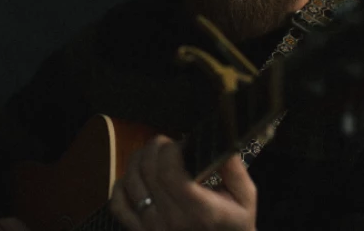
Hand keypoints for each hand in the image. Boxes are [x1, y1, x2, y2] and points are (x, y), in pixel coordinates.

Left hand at [109, 135, 256, 230]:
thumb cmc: (234, 226)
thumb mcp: (245, 198)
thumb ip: (234, 168)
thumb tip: (221, 141)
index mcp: (198, 211)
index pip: (169, 172)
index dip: (170, 150)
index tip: (183, 143)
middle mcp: (171, 221)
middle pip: (148, 171)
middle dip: (155, 147)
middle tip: (168, 144)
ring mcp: (152, 229)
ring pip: (131, 183)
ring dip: (139, 160)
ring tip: (154, 155)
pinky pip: (118, 205)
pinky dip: (121, 186)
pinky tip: (137, 177)